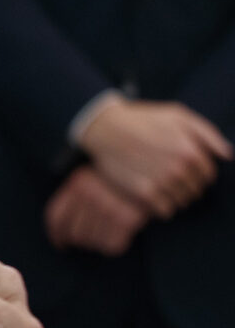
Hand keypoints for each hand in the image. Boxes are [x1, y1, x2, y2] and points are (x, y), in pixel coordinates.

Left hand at [44, 165, 148, 255]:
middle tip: (89, 240)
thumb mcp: (95, 177)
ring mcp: (108, 206)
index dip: (57, 235)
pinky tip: (122, 235)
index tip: (61, 244)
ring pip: (92, 242)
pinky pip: (112, 246)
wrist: (160, 169)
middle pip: (75, 233)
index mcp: (78, 182)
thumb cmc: (124, 176)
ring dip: (98, 242)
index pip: (56, 217)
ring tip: (109, 231)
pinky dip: (115, 244)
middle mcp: (90, 194)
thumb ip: (77, 197)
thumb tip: (60, 235)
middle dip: (80, 240)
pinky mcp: (129, 219)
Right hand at [78, 98, 231, 217]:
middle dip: (188, 185)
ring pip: (182, 202)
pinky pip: (165, 211)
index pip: (209, 175)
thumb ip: (207, 133)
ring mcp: (161, 182)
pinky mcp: (143, 193)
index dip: (199, 172)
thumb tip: (227, 154)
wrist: (104, 128)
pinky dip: (162, 206)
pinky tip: (152, 193)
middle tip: (169, 175)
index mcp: (191, 151)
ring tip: (160, 183)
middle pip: (197, 191)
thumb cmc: (142, 119)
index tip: (184, 167)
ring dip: (175, 196)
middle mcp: (179, 169)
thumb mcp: (177, 115)